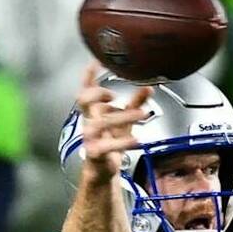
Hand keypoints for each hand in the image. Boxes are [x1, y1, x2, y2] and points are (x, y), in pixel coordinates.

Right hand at [73, 63, 150, 182]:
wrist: (103, 170)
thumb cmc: (110, 142)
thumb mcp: (124, 120)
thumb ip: (135, 103)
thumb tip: (148, 87)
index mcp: (94, 111)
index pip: (87, 89)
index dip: (89, 76)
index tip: (97, 62)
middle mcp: (89, 121)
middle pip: (84, 101)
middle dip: (97, 93)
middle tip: (114, 95)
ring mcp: (90, 137)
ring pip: (99, 123)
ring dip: (121, 117)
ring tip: (140, 114)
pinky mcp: (95, 152)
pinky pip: (106, 146)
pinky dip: (121, 142)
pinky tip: (135, 139)